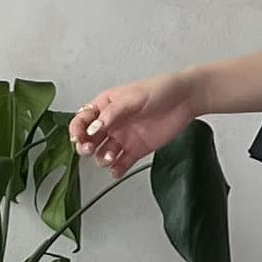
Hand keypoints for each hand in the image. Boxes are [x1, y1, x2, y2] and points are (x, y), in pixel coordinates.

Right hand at [68, 71, 199, 179]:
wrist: (185, 100)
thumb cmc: (159, 90)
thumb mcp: (132, 98)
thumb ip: (112, 114)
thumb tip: (94, 128)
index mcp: (106, 106)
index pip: (82, 120)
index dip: (77, 130)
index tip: (80, 138)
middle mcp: (112, 123)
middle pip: (89, 139)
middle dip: (85, 146)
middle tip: (89, 149)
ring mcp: (123, 137)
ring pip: (104, 153)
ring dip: (102, 158)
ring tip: (110, 157)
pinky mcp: (137, 150)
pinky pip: (122, 163)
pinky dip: (117, 169)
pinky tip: (116, 171)